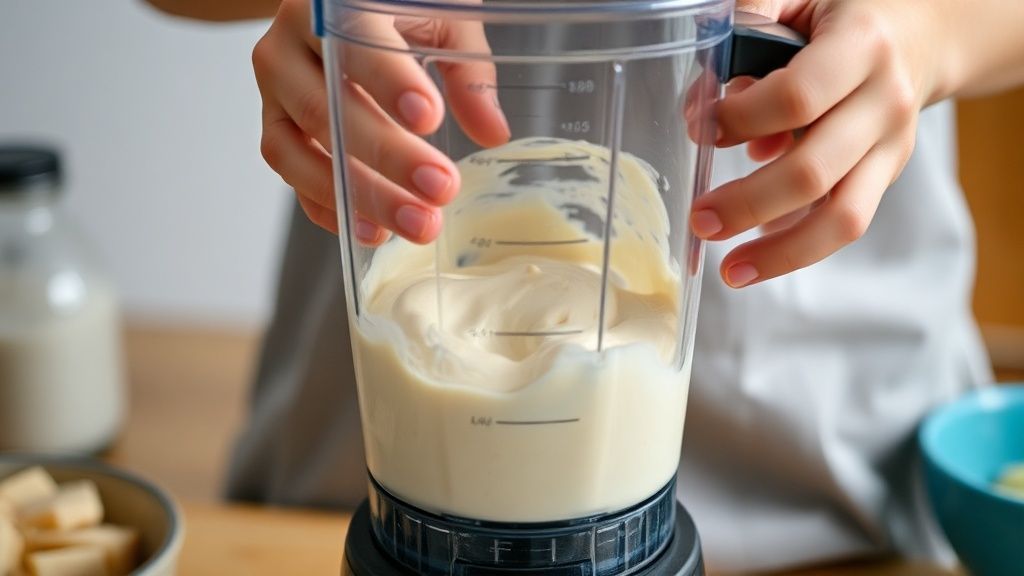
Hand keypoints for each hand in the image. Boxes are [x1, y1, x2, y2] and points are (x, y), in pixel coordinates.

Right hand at [253, 0, 509, 242]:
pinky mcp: (276, 132)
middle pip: (326, 109)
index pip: (352, 42)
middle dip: (387, 156)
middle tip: (440, 188)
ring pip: (297, 153)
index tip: (428, 118)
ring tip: (416, 223)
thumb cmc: (396, 12)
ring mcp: (273, 95)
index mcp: (326, 3)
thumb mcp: (443, 21)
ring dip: (359, 196)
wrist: (343, 11)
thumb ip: (467, 70)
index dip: (388, 82)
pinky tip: (374, 231)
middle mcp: (286, 47)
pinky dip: (330, 208)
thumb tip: (492, 133)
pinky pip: (292, 177)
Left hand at [690, 0, 950, 287]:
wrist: (917, 32)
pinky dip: (799, 247)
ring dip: (780, 252)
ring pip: (842, 217)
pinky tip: (758, 258)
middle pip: (814, 171)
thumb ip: (745, 31)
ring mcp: (891, 146)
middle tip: (699, 219)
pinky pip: (845, 223)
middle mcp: (884, 102)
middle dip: (748, 203)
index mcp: (860, 47)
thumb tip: (703, 107)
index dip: (742, 118)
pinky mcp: (886, 176)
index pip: (799, 97)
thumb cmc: (838, 14)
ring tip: (729, 271)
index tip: (701, 127)